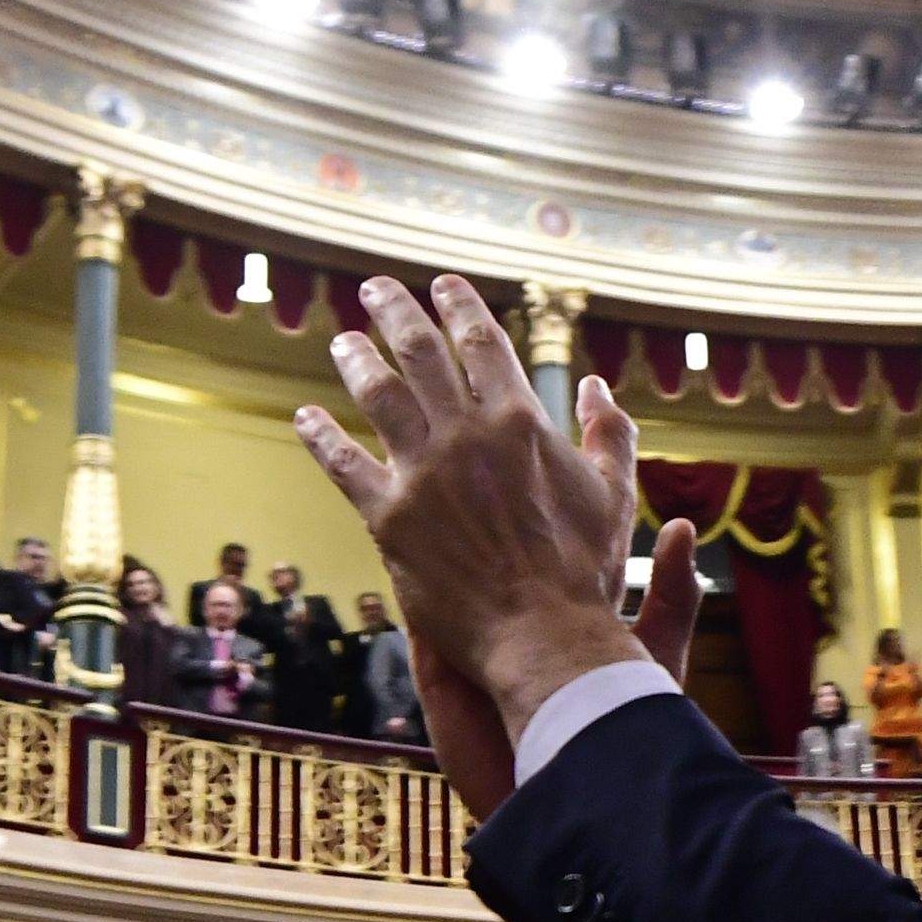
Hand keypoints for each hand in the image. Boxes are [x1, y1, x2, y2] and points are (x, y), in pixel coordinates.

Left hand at [294, 278, 691, 819]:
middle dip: (394, 311)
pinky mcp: (388, 517)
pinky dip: (320, 435)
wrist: (544, 636)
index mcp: (520, 420)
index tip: (444, 285)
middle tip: (376, 289)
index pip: (482, 342)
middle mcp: (466, 435)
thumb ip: (608, 433)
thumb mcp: (614, 493)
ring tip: (344, 342)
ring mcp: (422, 473)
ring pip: (377, 394)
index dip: (460, 307)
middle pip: (420, 351)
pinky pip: (342, 464)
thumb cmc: (586, 571)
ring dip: (356, 359)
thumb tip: (597, 386)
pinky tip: (306, 417)